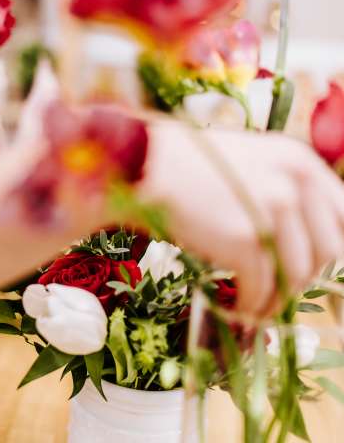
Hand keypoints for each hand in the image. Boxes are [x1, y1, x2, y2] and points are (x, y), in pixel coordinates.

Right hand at [143, 119, 343, 316]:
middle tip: (288, 294)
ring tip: (259, 308)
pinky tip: (240, 309)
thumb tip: (299, 232)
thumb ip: (280, 185)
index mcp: (298, 160)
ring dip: (279, 299)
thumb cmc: (187, 164)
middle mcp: (293, 182)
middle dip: (308, 279)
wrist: (144, 163)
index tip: (326, 275)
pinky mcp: (245, 240)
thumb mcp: (247, 161)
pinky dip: (253, 305)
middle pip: (328, 249)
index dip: (338, 250)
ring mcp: (272, 211)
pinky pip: (262, 287)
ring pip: (297, 274)